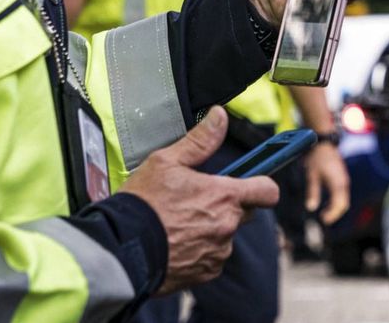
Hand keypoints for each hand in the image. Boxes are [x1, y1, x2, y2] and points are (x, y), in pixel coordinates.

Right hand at [119, 106, 278, 292]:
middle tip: (198, 199)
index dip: (261, 184)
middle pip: (244, 212)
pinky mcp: (206, 272)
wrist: (121, 249)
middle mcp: (227, 225)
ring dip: (211, 228)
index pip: (267, 190)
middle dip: (228, 205)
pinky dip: (200, 250)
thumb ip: (200, 141)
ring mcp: (218, 252)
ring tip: (179, 222)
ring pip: (225, 235)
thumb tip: (219, 117)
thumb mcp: (167, 162)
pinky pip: (212, 257)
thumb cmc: (142, 204)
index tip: (252, 180)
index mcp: (225, 196)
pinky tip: (176, 241)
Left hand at [304, 142, 350, 224]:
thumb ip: (312, 192)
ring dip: (336, 209)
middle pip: (344, 204)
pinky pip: (342, 195)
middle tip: (324, 219)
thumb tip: (310, 208)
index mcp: (337, 182)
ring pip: (344, 200)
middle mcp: (343, 182)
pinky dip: (337, 203)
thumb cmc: (316, 158)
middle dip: (335, 214)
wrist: (322, 143)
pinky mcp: (342, 179)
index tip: (323, 220)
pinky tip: (327, 205)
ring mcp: (344, 180)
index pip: (339, 204)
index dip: (333, 214)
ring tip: (324, 215)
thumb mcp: (311, 175)